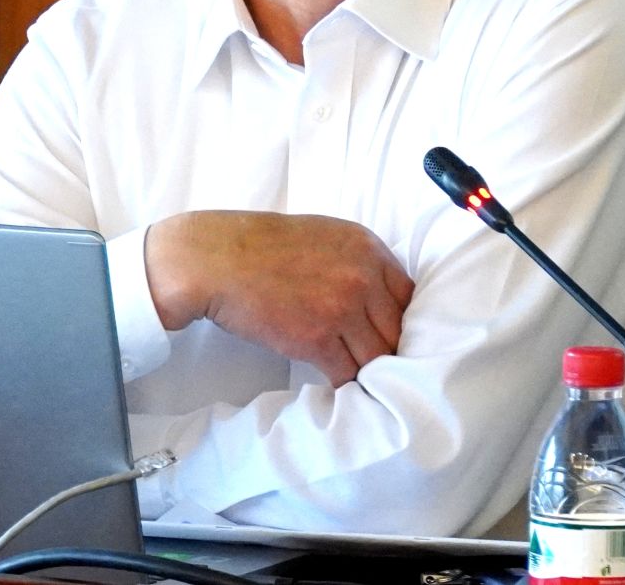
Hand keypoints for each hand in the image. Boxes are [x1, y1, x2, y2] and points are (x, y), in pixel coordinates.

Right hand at [145, 211, 416, 385]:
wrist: (215, 259)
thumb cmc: (261, 247)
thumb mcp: (324, 237)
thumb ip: (356, 263)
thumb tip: (375, 298)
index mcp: (368, 247)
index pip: (409, 296)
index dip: (401, 321)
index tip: (390, 337)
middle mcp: (364, 275)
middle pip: (399, 329)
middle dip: (389, 350)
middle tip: (380, 367)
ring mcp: (343, 307)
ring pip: (378, 357)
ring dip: (369, 371)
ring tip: (362, 383)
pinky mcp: (318, 338)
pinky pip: (348, 374)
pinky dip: (344, 385)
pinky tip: (338, 387)